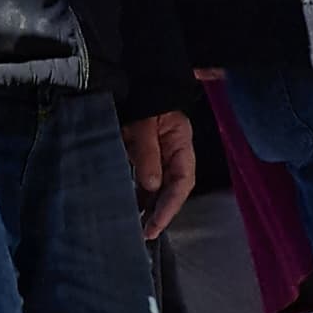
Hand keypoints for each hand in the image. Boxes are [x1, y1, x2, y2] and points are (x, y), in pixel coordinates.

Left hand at [125, 108, 194, 237]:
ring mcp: (159, 155)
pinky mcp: (144, 156)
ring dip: (148, 208)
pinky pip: (144, 181)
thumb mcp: (144, 124)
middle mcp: (173, 153)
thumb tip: (151, 185)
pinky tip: (130, 209)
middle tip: (144, 233)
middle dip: (160, 213)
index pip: (182, 182)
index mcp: (181, 143)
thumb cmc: (142, 97)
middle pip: (171, 190)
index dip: (170, 206)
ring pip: (158, 189)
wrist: (132, 79)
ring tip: (136, 227)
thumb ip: (147, 154)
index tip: (155, 225)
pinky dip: (138, 196)